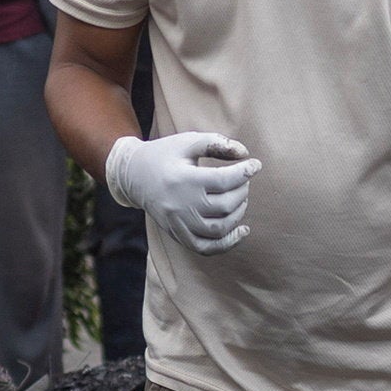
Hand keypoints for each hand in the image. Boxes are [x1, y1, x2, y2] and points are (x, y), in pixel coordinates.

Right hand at [106, 129, 255, 252]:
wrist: (134, 176)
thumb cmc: (166, 155)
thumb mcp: (188, 142)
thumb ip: (217, 144)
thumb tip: (245, 153)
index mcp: (184, 179)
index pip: (224, 180)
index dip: (245, 172)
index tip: (255, 165)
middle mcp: (181, 205)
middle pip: (225, 205)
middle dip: (242, 191)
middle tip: (244, 180)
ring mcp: (179, 223)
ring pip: (219, 228)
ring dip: (238, 214)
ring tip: (241, 199)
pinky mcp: (178, 234)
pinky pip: (206, 248)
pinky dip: (228, 243)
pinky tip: (242, 230)